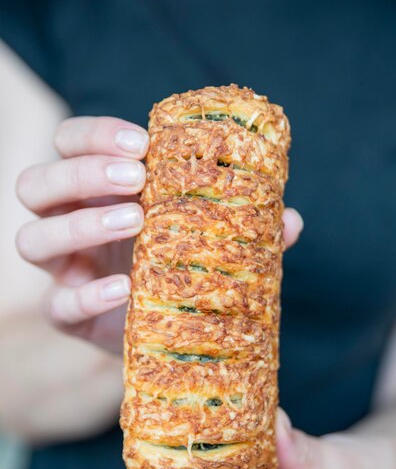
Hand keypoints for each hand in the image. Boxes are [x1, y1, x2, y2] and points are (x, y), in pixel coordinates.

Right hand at [15, 116, 303, 353]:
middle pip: (36, 184)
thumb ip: (241, 225)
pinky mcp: (69, 315)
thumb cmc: (185, 267)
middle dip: (81, 173)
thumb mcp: (208, 235)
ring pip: (31, 238)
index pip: (69, 143)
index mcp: (97, 191)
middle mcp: (69, 224)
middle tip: (138, 179)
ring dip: (79, 224)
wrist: (173, 332)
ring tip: (136, 222)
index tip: (144, 143)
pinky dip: (86, 294)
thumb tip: (290, 221)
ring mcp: (64, 271)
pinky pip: (58, 303)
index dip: (95, 136)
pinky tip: (124, 289)